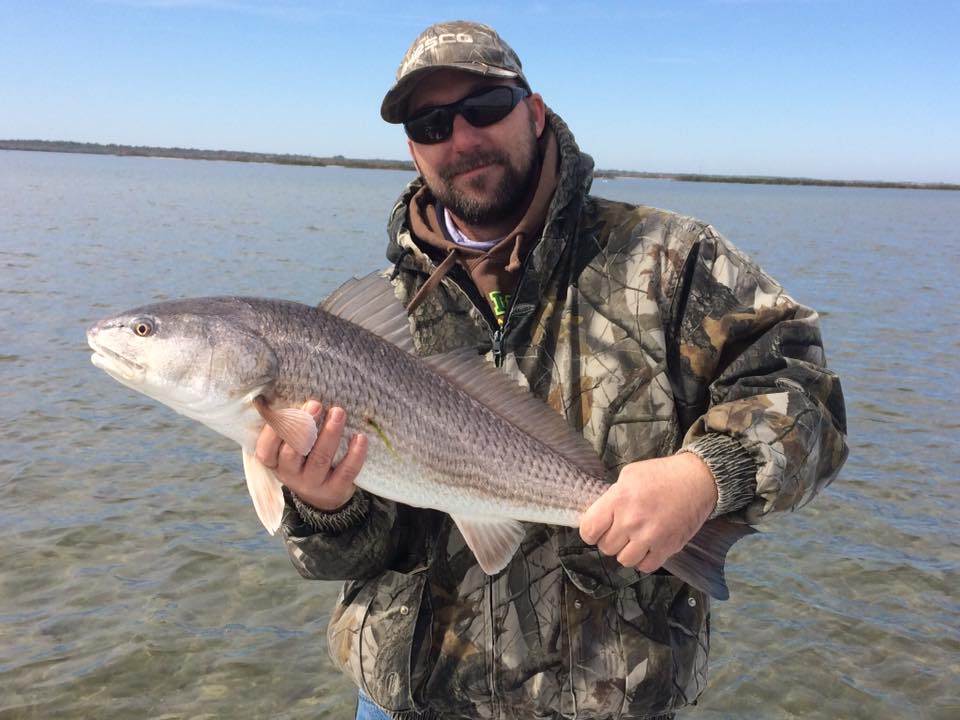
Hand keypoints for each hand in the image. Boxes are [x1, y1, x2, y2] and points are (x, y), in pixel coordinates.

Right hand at [255, 400, 366, 510]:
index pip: (266, 450)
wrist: (324, 498)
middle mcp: (291, 476)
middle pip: (293, 452)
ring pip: (320, 459)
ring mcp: (313, 484)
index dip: (274, 431)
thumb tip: (288, 390)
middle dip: (304, 426)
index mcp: (275, 463)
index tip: (287, 410)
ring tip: (339, 412)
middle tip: (316, 404)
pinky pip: (346, 471)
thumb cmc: (304, 460)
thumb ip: (288, 427)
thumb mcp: (289, 448)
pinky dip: (355, 454)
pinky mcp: (336, 490)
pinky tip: (360, 437)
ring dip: (330, 434)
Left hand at [579, 453, 717, 572]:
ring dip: (626, 552)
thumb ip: (612, 496)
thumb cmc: (662, 474)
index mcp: (618, 500)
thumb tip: (600, 515)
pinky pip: (645, 567)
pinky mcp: (667, 548)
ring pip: (624, 560)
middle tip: (620, 530)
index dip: (591, 532)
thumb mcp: (629, 475)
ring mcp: (650, 537)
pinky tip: (647, 547)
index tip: (597, 529)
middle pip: (606, 547)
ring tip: (634, 540)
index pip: (589, 530)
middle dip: (610, 540)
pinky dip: (644, 560)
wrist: (697, 481)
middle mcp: (631, 521)